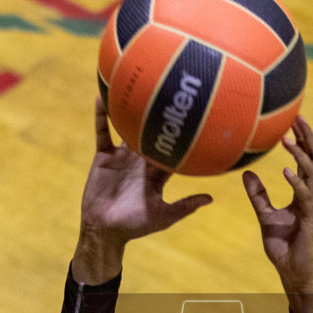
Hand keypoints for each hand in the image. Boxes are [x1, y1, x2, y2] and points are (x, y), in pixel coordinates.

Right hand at [72, 96, 213, 282]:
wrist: (105, 230)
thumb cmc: (135, 226)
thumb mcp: (163, 216)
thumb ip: (184, 206)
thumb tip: (211, 199)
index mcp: (158, 172)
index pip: (173, 148)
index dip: (181, 133)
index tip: (193, 114)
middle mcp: (142, 160)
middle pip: (152, 132)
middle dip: (160, 113)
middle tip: (171, 88)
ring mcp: (123, 156)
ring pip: (128, 127)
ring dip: (130, 108)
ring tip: (136, 83)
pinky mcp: (104, 156)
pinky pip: (103, 132)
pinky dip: (101, 117)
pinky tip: (101, 97)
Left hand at [242, 116, 312, 312]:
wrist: (294, 274)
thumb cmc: (284, 247)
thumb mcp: (265, 216)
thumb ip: (258, 195)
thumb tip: (246, 173)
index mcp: (307, 194)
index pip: (308, 161)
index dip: (303, 141)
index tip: (293, 121)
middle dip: (307, 139)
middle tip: (297, 119)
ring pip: (312, 174)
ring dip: (300, 156)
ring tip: (286, 140)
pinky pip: (305, 196)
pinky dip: (297, 182)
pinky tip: (286, 170)